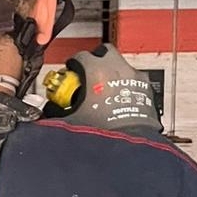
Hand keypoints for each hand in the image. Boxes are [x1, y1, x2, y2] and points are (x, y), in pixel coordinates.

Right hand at [47, 44, 163, 136]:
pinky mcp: (147, 90)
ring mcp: (135, 78)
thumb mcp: (71, 121)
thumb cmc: (104, 131)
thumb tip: (50, 110)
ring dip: (113, 73)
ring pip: (122, 65)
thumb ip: (56, 112)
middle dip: (96, 59)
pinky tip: (118, 101)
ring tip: (105, 91)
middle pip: (105, 51)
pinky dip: (126, 86)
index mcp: (97, 71)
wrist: (130, 145)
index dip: (74, 63)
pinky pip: (134, 81)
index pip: (81, 56)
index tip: (72, 72)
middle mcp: (118, 69)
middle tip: (89, 74)